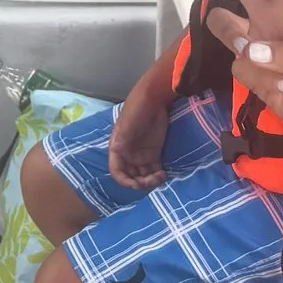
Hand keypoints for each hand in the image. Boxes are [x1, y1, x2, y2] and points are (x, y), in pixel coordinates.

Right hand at [108, 68, 176, 190]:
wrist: (153, 98)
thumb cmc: (136, 110)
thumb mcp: (126, 126)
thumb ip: (122, 141)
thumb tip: (117, 156)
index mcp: (118, 149)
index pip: (117, 172)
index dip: (125, 181)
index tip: (136, 184)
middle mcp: (128, 155)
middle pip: (132, 177)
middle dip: (141, 183)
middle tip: (154, 180)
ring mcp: (142, 154)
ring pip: (144, 175)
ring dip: (151, 181)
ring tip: (162, 177)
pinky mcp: (155, 152)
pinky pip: (155, 169)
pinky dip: (159, 175)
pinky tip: (165, 174)